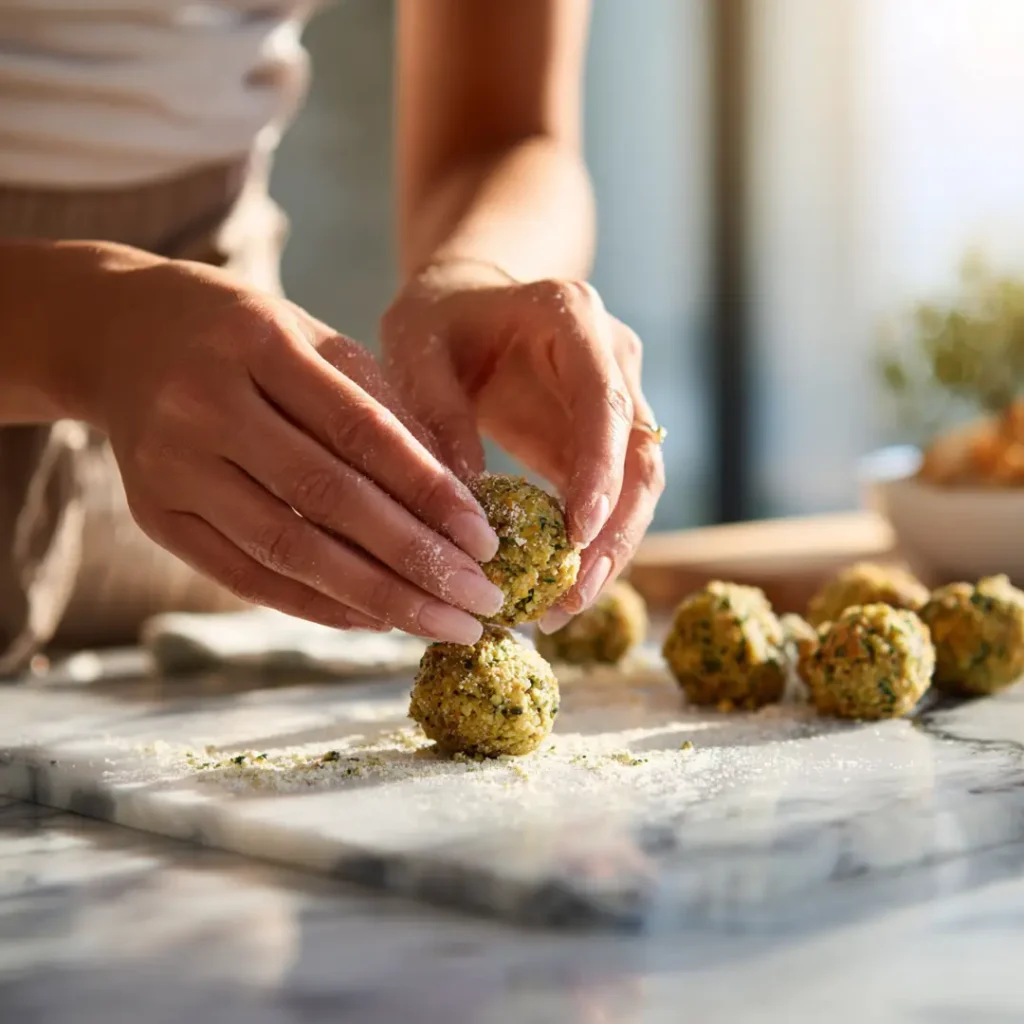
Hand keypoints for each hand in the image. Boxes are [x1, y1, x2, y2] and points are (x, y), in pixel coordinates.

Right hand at [68, 250, 504, 643]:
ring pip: (287, 548)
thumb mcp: (314, 339)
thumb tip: (460, 494)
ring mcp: (171, 465)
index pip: (359, 429)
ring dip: (376, 598)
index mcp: (258, 341)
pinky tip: (375, 621)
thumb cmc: (244, 336)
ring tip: (443, 625)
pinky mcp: (154, 515)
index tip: (485, 541)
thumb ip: (383, 407)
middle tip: (481, 601)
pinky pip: (244, 576)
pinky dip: (316, 605)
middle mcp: (206, 404)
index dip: (428, 491)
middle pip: (326, 498)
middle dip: (416, 559)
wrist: (119, 334)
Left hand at [380, 262, 664, 629]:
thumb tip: (467, 496)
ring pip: (641, 484)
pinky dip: (593, 543)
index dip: (601, 470)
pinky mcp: (606, 438)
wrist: (468, 300)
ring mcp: (620, 397)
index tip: (580, 534)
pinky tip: (560, 587)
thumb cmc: (439, 317)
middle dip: (615, 531)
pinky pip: (615, 495)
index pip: (605, 400)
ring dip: (612, 548)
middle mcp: (613, 357)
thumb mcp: (415, 346)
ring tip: (565, 607)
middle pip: (640, 454)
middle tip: (574, 595)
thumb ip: (436, 409)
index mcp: (573, 318)